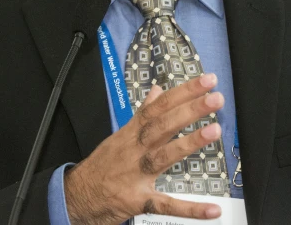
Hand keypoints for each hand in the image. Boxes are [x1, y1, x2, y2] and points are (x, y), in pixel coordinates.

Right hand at [64, 73, 224, 224]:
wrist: (75, 196)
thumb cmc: (102, 164)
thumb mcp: (119, 134)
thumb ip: (142, 112)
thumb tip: (158, 90)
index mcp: (132, 132)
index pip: (160, 106)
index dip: (183, 92)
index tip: (207, 81)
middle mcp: (135, 149)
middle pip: (163, 125)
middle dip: (189, 110)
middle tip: (215, 98)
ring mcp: (136, 175)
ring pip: (164, 156)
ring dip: (189, 143)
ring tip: (214, 130)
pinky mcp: (138, 201)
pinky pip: (165, 205)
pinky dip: (189, 209)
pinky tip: (212, 208)